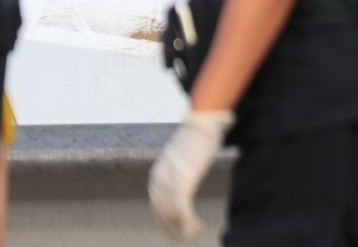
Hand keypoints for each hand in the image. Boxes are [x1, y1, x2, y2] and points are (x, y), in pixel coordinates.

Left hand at [148, 109, 232, 240]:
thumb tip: (189, 169)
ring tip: (194, 231)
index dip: (164, 221)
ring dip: (182, 229)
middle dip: (171, 229)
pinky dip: (189, 224)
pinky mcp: (183, 184)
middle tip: (185, 235)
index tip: (175, 229)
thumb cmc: (196, 136)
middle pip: (160, 214)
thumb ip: (182, 167)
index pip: (156, 205)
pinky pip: (182, 213)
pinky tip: (198, 225)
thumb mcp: (183, 155)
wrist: (201, 122)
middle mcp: (159, 181)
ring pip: (171, 217)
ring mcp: (170, 183)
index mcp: (158, 175)